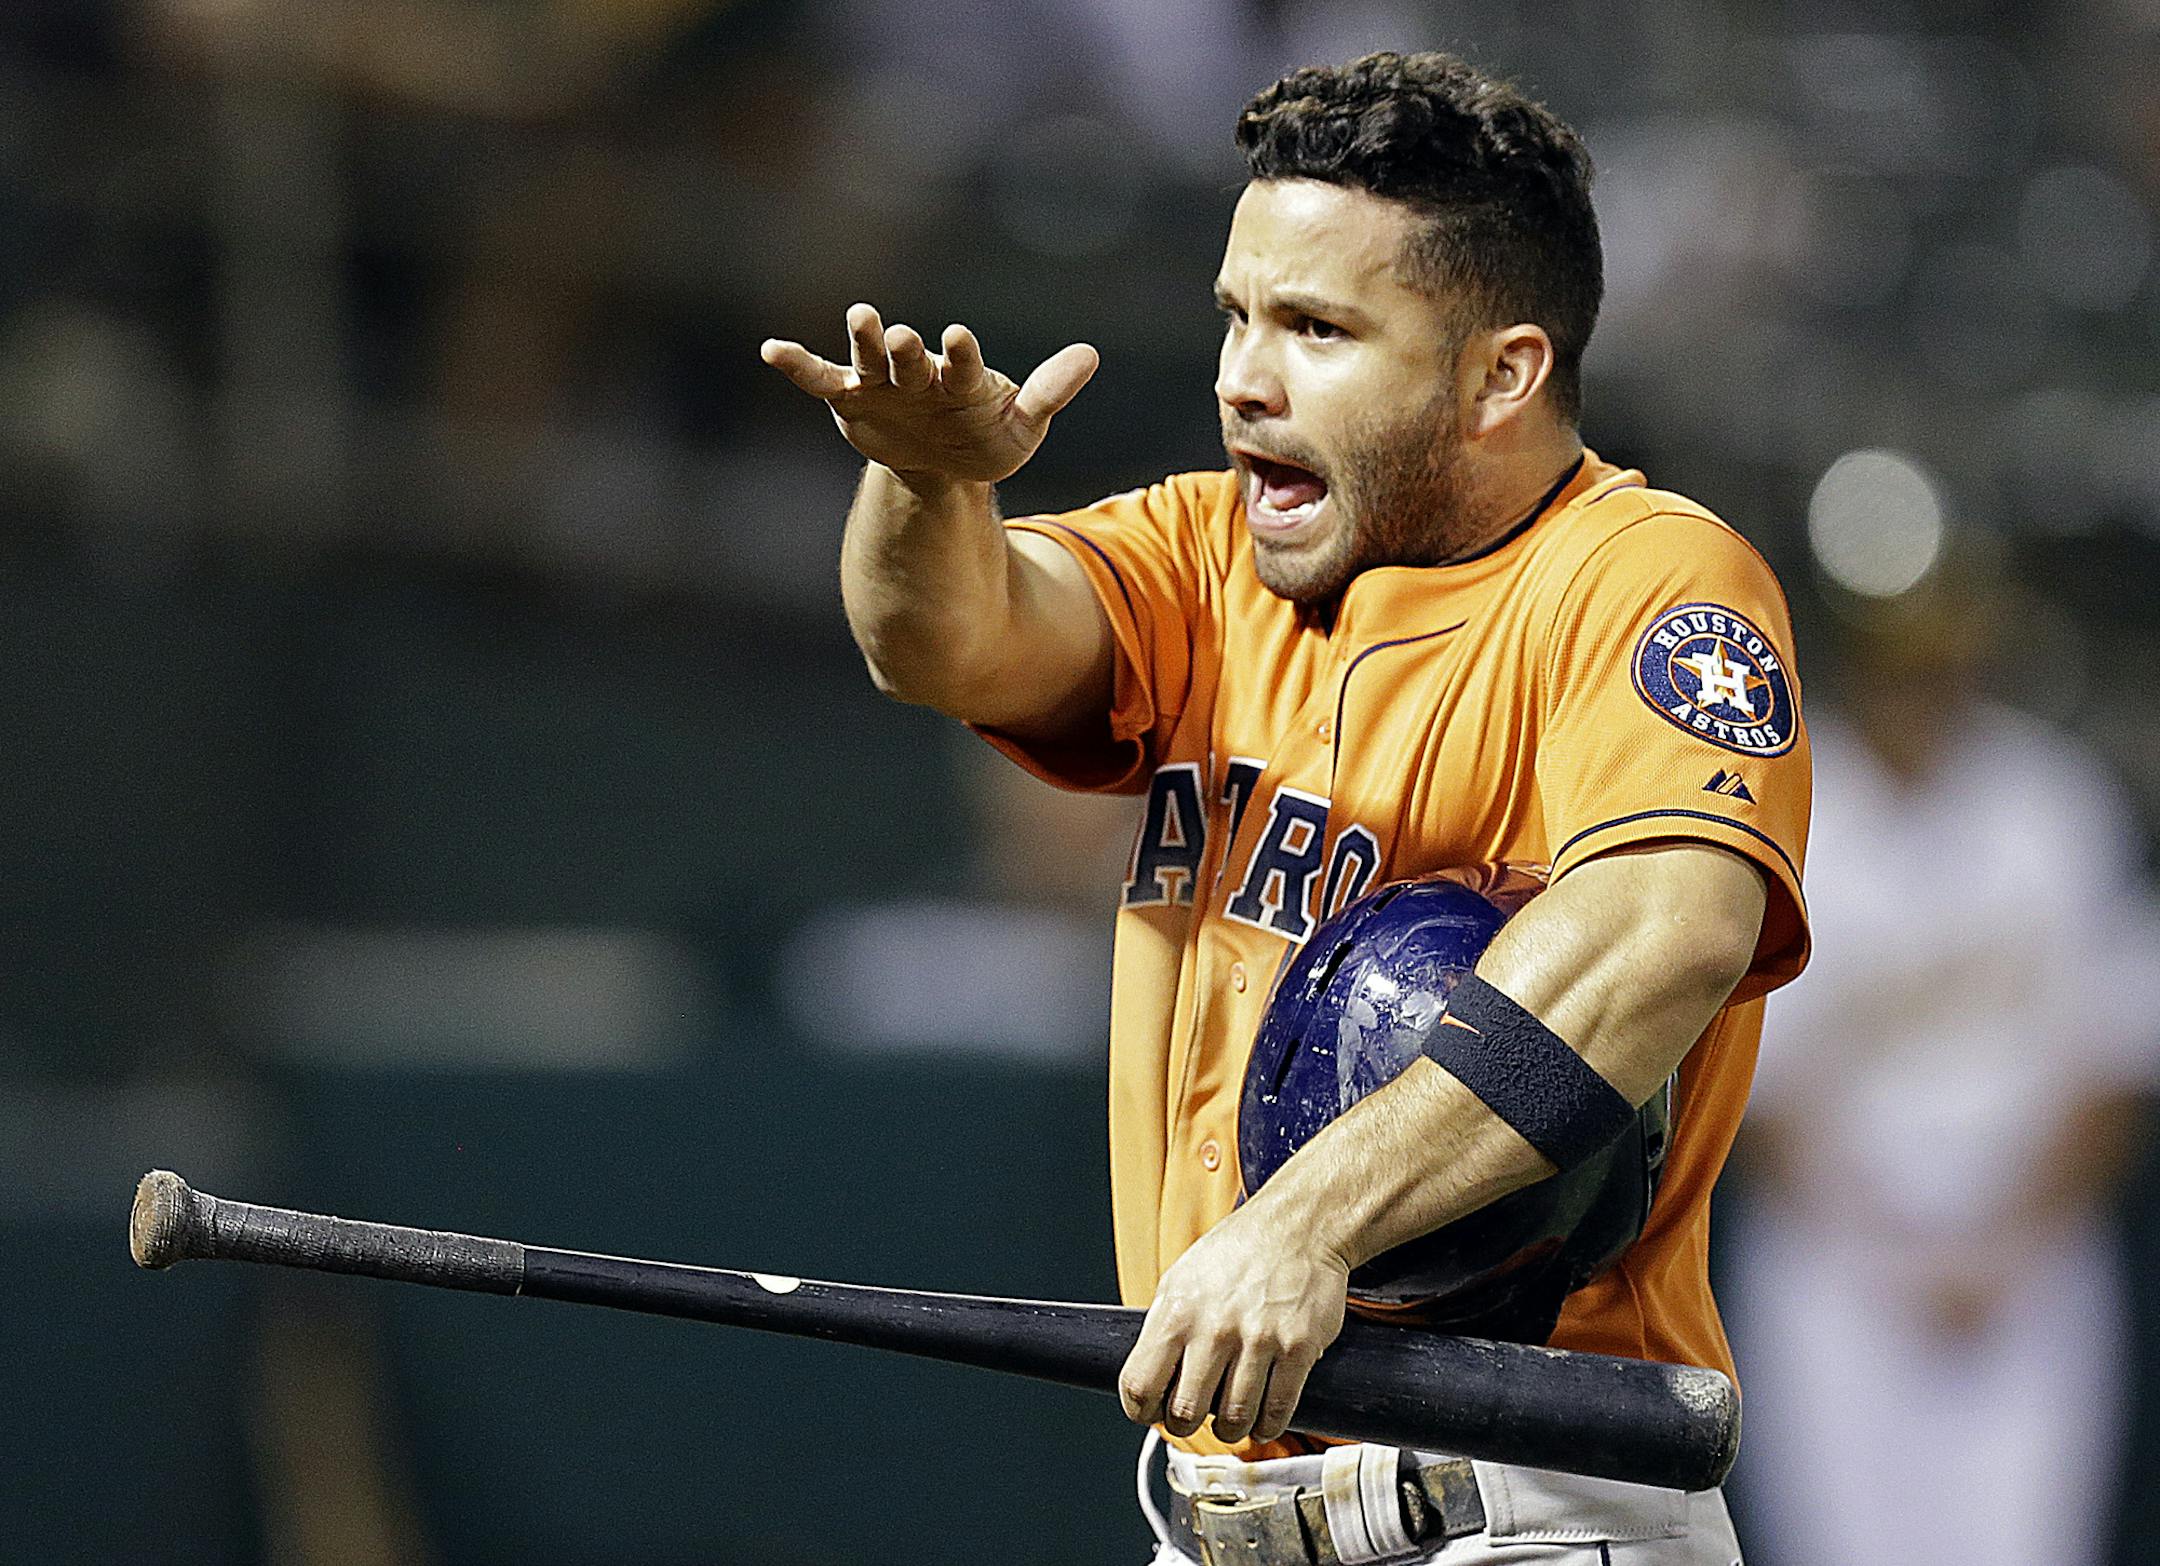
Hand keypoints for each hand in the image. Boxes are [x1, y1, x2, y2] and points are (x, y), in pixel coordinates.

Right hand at [760, 305, 1098, 483]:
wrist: (947, 465)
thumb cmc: (987, 437)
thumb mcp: (1022, 427)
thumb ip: (1049, 393)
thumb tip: (1091, 355)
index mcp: (963, 377)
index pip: (963, 363)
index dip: (961, 353)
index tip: (956, 337)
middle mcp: (920, 373)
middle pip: (910, 357)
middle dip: (905, 348)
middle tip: (901, 334)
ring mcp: (883, 383)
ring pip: (868, 358)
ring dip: (863, 339)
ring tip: (860, 315)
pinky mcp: (851, 399)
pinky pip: (821, 380)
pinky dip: (798, 365)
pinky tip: (770, 349)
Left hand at [1118, 1203, 1349, 1444]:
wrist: (1298, 1226)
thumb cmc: (1237, 1253)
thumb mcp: (1181, 1279)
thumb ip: (1164, 1327)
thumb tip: (1151, 1379)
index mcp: (1177, 1311)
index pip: (1140, 1385)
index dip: (1141, 1411)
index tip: (1151, 1412)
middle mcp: (1214, 1328)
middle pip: (1184, 1413)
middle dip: (1184, 1426)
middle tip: (1193, 1419)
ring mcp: (1258, 1339)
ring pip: (1233, 1419)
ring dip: (1229, 1430)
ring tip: (1230, 1422)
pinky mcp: (1298, 1348)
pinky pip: (1278, 1411)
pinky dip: (1267, 1426)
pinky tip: (1262, 1420)